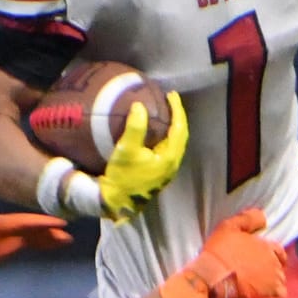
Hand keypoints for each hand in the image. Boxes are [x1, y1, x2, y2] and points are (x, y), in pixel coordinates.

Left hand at [0, 213, 71, 281]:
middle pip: (26, 226)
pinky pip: (22, 240)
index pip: (20, 223)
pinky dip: (36, 241)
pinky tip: (48, 245)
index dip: (39, 224)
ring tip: (65, 240)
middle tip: (67, 234)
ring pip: (26, 233)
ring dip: (45, 236)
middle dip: (47, 230)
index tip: (57, 225)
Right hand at [97, 92, 188, 221]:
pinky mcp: (159, 173)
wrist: (116, 202)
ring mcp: (167, 170)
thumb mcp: (126, 151)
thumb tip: (140, 106)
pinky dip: (166, 135)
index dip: (177, 109)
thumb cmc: (122, 177)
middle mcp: (173, 164)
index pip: (179, 128)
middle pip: (181, 135)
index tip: (171, 95)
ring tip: (165, 112)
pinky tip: (157, 131)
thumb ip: (135, 128)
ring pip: (176, 142)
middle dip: (178, 116)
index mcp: (170, 157)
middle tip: (170, 100)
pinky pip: (168, 148)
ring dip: (173, 126)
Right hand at [159, 208, 287, 297]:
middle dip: (270, 269)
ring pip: (278, 282)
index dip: (271, 254)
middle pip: (278, 267)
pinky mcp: (269, 297)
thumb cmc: (219, 253)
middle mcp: (274, 264)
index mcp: (267, 247)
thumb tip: (263, 216)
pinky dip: (271, 297)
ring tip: (255, 286)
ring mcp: (274, 282)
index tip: (260, 259)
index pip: (278, 250)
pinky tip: (259, 297)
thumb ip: (248, 219)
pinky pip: (277, 297)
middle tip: (254, 274)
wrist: (212, 280)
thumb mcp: (229, 227)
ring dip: (270, 283)